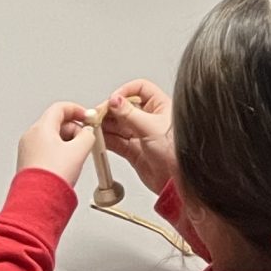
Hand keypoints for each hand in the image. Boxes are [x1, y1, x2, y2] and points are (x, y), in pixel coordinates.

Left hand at [15, 103, 98, 185]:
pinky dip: (58, 152)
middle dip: (74, 129)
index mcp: (41, 128)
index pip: (60, 108)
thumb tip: (88, 132)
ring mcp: (28, 150)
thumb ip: (87, 135)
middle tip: (85, 139)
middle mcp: (31, 136)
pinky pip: (46, 149)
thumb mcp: (79, 151)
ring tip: (77, 155)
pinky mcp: (28, 162)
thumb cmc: (52, 177)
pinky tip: (67, 164)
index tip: (87, 117)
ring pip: (51, 137)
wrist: (38, 202)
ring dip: (67, 142)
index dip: (77, 110)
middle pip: (56, 122)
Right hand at [101, 79, 176, 194]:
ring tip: (94, 127)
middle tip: (96, 115)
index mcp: (159, 106)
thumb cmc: (176, 153)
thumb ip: (129, 114)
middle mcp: (150, 119)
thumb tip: (115, 100)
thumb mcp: (151, 127)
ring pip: (118, 125)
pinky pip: (116, 141)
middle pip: (125, 107)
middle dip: (110, 111)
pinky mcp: (134, 151)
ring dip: (105, 125)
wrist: (176, 182)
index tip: (112, 100)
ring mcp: (141, 135)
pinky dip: (106, 139)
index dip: (125, 92)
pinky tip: (99, 138)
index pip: (140, 89)